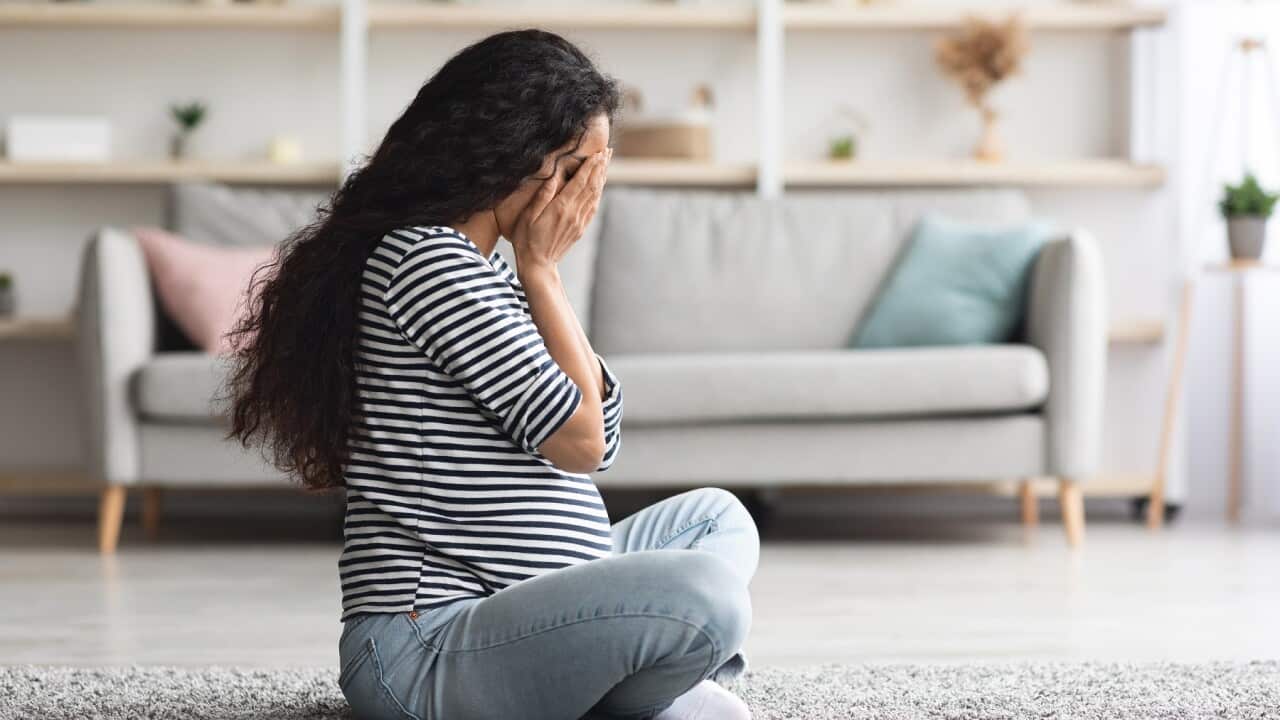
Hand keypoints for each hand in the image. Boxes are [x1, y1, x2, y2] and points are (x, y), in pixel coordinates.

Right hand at [510, 147, 609, 278]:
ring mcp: (579, 221)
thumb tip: (554, 176)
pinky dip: (598, 193)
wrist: (538, 265)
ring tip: (606, 162)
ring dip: (602, 177)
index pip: (581, 181)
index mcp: (562, 207)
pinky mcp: (580, 228)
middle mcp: (574, 213)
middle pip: (592, 185)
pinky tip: (599, 185)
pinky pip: (593, 207)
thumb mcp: (529, 216)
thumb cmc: (527, 239)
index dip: (591, 165)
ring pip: (595, 195)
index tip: (598, 152)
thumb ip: (543, 195)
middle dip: (600, 166)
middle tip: (608, 151)